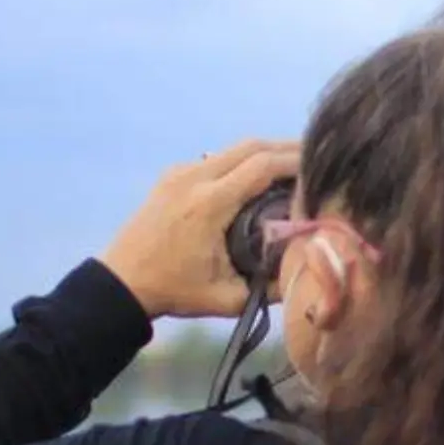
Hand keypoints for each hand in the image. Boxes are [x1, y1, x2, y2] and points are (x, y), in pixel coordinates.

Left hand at [100, 139, 299, 318]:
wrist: (121, 282)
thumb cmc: (174, 292)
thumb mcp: (228, 298)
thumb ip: (271, 288)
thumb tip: (311, 273)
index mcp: (209, 204)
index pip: (263, 165)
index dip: (297, 161)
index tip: (323, 168)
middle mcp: (194, 178)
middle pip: (252, 146)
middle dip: (287, 148)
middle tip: (317, 159)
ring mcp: (180, 173)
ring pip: (234, 148)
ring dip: (266, 153)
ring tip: (294, 166)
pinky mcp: (172, 176)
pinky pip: (217, 159)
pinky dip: (243, 161)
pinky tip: (258, 178)